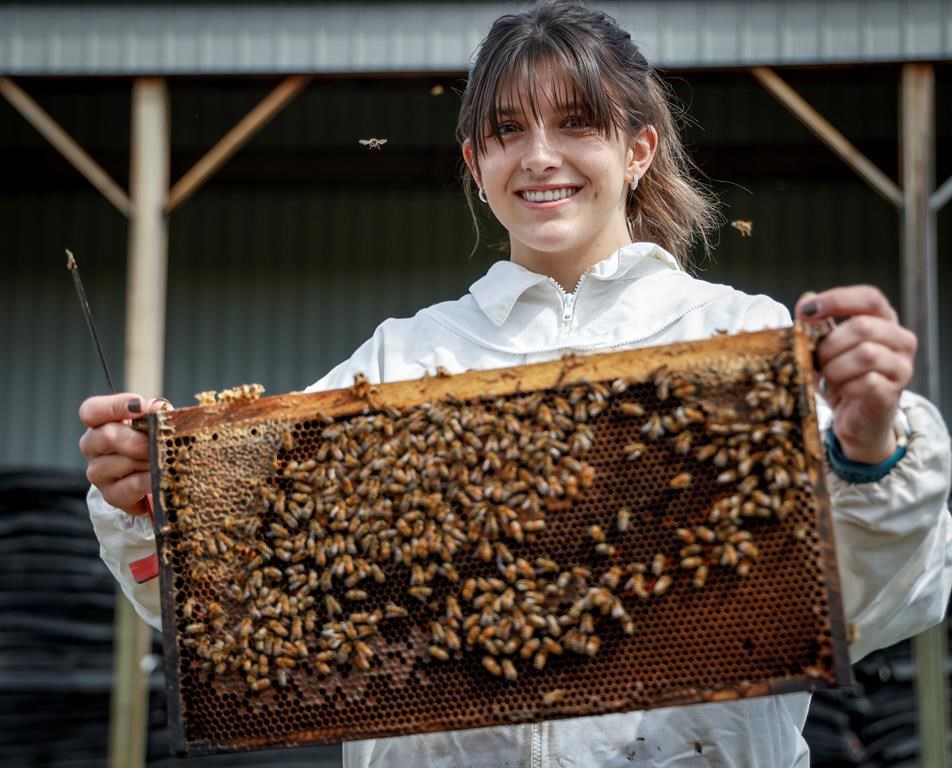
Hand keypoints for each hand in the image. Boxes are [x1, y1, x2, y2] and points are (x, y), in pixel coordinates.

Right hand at [79, 394, 170, 514]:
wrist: (155, 478)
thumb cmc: (152, 442)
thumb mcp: (155, 422)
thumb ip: (156, 413)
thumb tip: (157, 407)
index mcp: (100, 423)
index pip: (92, 410)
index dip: (114, 406)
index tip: (140, 406)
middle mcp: (93, 446)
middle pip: (105, 436)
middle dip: (137, 439)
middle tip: (158, 442)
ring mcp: (98, 472)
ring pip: (116, 463)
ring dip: (145, 461)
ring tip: (162, 460)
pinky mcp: (111, 494)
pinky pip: (127, 487)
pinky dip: (146, 481)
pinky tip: (157, 477)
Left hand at [794, 286, 915, 463]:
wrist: (855, 420)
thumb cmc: (842, 379)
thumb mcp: (824, 349)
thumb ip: (818, 325)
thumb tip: (806, 299)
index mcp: (884, 322)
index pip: (869, 298)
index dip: (837, 300)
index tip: (807, 311)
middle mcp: (900, 340)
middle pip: (863, 327)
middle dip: (829, 345)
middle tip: (817, 360)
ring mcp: (902, 368)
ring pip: (866, 354)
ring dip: (835, 367)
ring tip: (827, 377)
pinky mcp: (893, 393)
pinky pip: (867, 382)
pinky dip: (844, 386)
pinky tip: (840, 391)